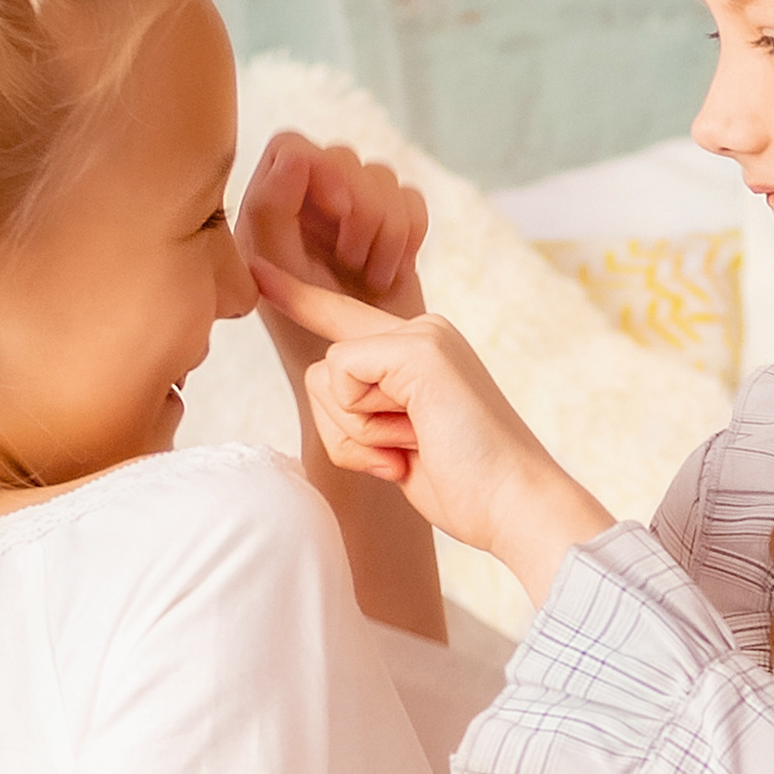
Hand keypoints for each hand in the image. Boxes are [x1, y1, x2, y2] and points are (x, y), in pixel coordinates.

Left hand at [236, 133, 427, 369]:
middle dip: (359, 207)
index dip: (318, 166)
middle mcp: (307, 206)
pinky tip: (392, 273)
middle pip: (342, 154)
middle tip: (352, 258)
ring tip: (371, 276)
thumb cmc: (305, 336)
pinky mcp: (391, 232)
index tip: (336, 208)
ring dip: (384, 229)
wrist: (362, 381)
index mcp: (268, 210)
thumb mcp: (275, 272)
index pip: (292, 145)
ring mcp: (351, 217)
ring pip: (382, 174)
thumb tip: (296, 155)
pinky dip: (409, 235)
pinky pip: (412, 199)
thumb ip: (271, 209)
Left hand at [252, 261, 614, 602]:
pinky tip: (414, 441)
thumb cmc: (466, 486)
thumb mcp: (401, 444)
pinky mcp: (416, 350)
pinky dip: (365, 427)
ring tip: (417, 447)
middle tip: (407, 454)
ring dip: (359, 436)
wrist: (516, 504)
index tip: (258, 269)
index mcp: (419, 352)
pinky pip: (342, 376)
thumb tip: (327, 378)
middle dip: (346, 432)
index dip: (299, 296)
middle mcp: (421, 332)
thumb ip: (367, 410)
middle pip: (324, 369)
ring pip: (327, 376)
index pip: (344, 320)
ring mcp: (421, 336)